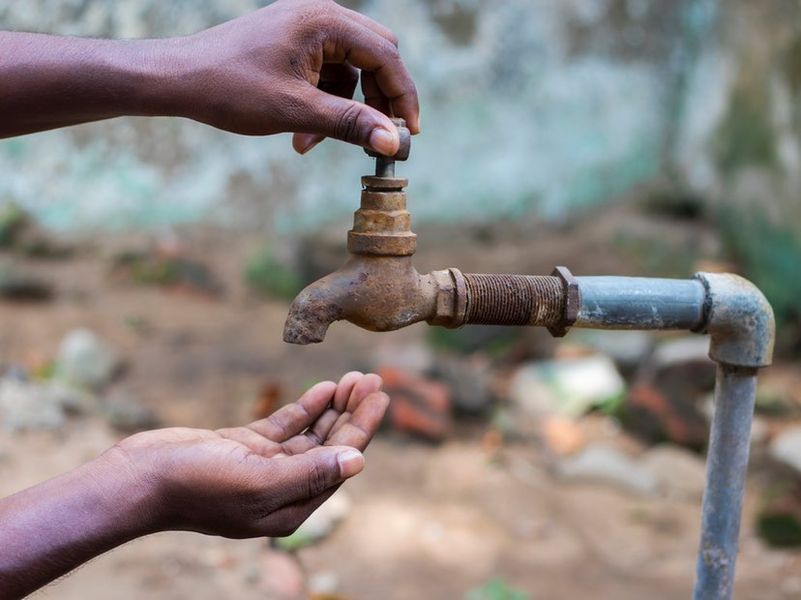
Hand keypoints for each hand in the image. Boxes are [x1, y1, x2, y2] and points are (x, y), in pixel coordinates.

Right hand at [105, 372, 387, 537]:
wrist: (139, 478)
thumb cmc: (195, 486)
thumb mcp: (258, 482)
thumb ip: (310, 473)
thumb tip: (359, 461)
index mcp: (291, 506)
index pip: (340, 462)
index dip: (363, 428)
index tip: (381, 396)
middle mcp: (283, 489)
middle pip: (331, 446)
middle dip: (353, 413)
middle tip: (374, 378)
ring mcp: (264, 466)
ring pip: (311, 434)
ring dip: (334, 407)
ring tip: (355, 377)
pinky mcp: (246, 447)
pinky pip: (286, 426)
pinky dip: (306, 407)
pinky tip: (324, 388)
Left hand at [176, 0, 419, 154]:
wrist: (177, 79)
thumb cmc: (230, 89)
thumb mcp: (295, 111)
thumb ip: (350, 124)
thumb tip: (394, 142)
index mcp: (324, 21)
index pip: (386, 56)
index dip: (402, 97)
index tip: (409, 134)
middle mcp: (319, 16)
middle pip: (376, 56)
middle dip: (377, 100)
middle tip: (378, 135)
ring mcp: (305, 28)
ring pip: (350, 69)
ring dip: (345, 108)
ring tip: (314, 141)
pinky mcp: (292, 44)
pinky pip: (326, 73)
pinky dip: (324, 103)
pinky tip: (302, 132)